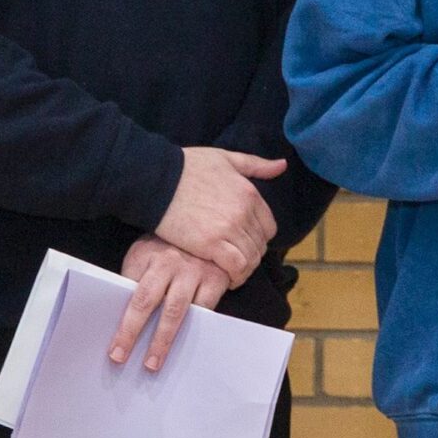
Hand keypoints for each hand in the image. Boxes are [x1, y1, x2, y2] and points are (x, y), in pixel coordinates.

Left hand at [111, 235, 231, 370]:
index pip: (128, 291)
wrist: (211, 225)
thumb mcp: (146, 252)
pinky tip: (185, 345)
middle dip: (132, 331)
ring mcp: (194, 271)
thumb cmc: (170, 247)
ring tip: (153, 362)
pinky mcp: (216, 278)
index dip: (120, 319)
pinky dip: (194, 329)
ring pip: (176, 311)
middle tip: (121, 356)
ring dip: (163, 339)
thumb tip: (121, 311)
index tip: (112, 345)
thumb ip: (136, 276)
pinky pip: (204, 309)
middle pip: (147, 302)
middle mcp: (169, 263)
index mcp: (147, 255)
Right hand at [157, 147, 283, 284]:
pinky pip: (236, 267)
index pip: (269, 227)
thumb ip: (256, 165)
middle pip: (260, 245)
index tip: (245, 244)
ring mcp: (229, 229)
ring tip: (231, 273)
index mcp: (250, 194)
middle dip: (251, 255)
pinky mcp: (211, 244)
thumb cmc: (187, 167)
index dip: (259, 239)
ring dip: (244, 269)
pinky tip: (225, 278)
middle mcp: (244, 212)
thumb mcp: (226, 158)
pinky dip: (235, 276)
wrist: (155, 179)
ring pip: (251, 259)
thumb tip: (282, 165)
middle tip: (236, 262)